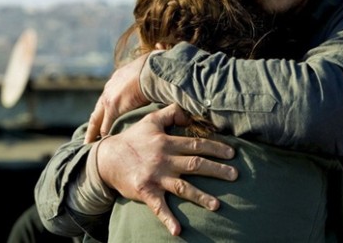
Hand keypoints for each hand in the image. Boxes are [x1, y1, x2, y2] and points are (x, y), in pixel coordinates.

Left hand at [85, 53, 149, 142]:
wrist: (153, 70)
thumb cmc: (157, 64)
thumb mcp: (155, 56)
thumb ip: (157, 53)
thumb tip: (162, 44)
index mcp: (120, 76)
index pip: (110, 93)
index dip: (108, 104)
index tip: (106, 112)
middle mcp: (111, 86)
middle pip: (99, 106)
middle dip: (95, 119)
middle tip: (89, 132)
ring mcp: (110, 97)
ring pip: (96, 118)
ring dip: (93, 131)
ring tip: (88, 143)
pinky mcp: (113, 107)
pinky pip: (105, 125)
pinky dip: (102, 135)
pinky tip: (100, 145)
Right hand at [96, 103, 237, 235]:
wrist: (107, 158)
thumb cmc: (133, 138)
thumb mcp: (151, 120)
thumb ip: (171, 112)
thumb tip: (190, 111)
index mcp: (167, 142)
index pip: (196, 144)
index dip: (215, 148)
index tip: (232, 153)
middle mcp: (164, 159)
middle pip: (195, 164)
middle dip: (217, 170)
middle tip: (235, 175)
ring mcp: (155, 177)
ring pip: (182, 187)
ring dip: (201, 196)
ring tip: (217, 206)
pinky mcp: (146, 191)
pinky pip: (158, 207)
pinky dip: (168, 219)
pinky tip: (178, 231)